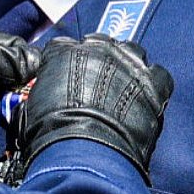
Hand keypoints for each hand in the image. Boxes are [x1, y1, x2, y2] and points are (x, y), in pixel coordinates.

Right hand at [15, 34, 173, 183]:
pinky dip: (153, 85)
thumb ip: (43, 90)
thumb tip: (44, 99)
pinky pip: (159, 74)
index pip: (63, 46)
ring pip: (132, 52)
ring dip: (128, 66)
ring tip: (125, 87)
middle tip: (98, 82)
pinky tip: (147, 99)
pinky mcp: (152, 82)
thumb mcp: (34, 105)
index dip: (65, 62)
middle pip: (101, 43)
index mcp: (63, 51)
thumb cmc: (52, 131)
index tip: (67, 75)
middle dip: (99, 59)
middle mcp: (97, 48)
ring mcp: (128, 62)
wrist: (83, 150)